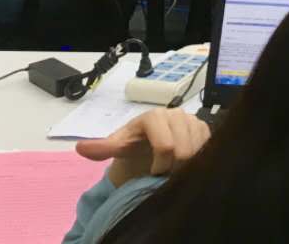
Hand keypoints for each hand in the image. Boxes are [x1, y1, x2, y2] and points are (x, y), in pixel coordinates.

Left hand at [75, 109, 210, 186]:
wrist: (148, 148)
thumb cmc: (134, 148)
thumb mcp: (118, 148)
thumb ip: (102, 148)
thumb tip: (80, 148)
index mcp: (154, 116)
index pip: (165, 146)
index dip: (160, 166)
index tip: (152, 173)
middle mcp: (176, 114)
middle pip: (184, 150)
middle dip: (173, 168)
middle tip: (164, 173)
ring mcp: (192, 120)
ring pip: (198, 150)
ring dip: (186, 165)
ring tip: (174, 169)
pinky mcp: (204, 129)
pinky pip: (208, 147)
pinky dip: (198, 160)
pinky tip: (186, 163)